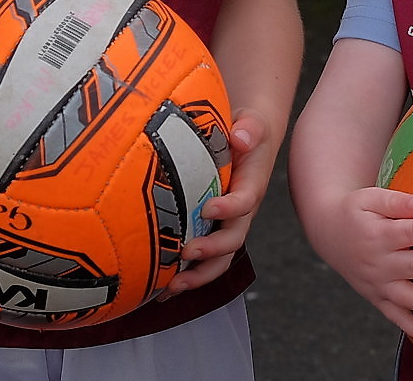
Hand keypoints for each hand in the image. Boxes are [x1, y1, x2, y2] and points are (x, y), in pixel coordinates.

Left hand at [164, 108, 272, 294]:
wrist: (248, 139)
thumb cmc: (247, 131)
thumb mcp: (252, 123)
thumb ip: (250, 129)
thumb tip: (241, 137)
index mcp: (251, 186)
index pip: (245, 202)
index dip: (230, 209)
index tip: (209, 208)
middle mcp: (240, 212)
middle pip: (232, 240)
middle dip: (211, 251)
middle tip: (187, 252)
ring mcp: (225, 226)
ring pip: (218, 259)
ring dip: (198, 275)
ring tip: (172, 286)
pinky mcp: (210, 231)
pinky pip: (202, 259)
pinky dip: (184, 276)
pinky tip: (160, 289)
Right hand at [313, 186, 412, 345]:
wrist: (329, 234)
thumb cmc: (356, 211)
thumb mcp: (368, 198)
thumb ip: (394, 201)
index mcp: (376, 235)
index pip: (407, 233)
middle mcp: (378, 264)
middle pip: (412, 267)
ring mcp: (378, 285)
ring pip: (408, 299)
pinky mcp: (378, 299)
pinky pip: (397, 318)